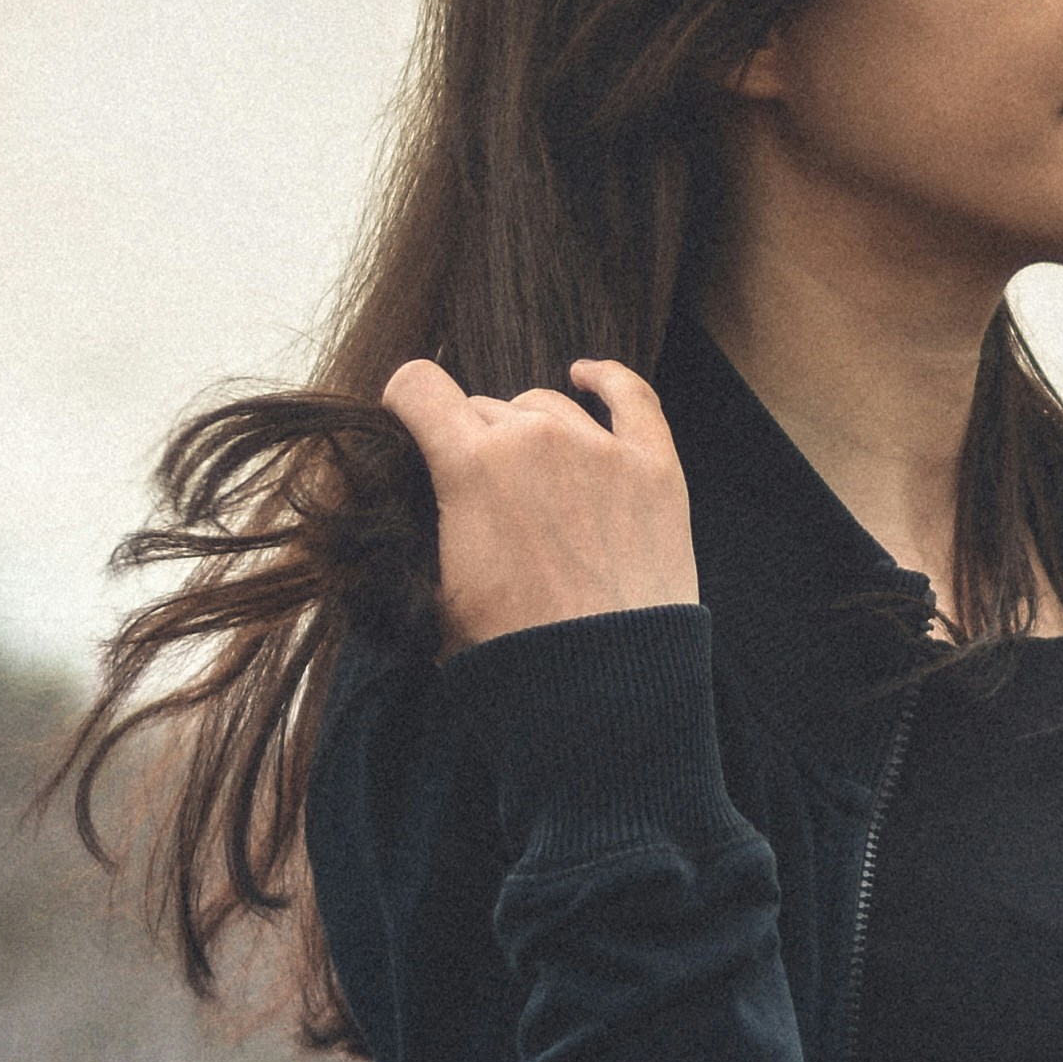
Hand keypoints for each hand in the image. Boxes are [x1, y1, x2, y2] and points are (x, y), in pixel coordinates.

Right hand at [379, 358, 699, 649]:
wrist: (600, 684)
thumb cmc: (512, 647)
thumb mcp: (435, 587)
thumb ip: (428, 523)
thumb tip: (428, 500)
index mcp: (471, 463)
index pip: (418, 387)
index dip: (406, 402)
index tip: (410, 421)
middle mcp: (536, 439)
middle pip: (485, 409)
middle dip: (474, 443)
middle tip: (485, 499)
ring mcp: (602, 449)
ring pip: (547, 406)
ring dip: (531, 431)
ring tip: (533, 478)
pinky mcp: (656, 468)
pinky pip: (632, 398)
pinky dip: (607, 380)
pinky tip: (587, 377)